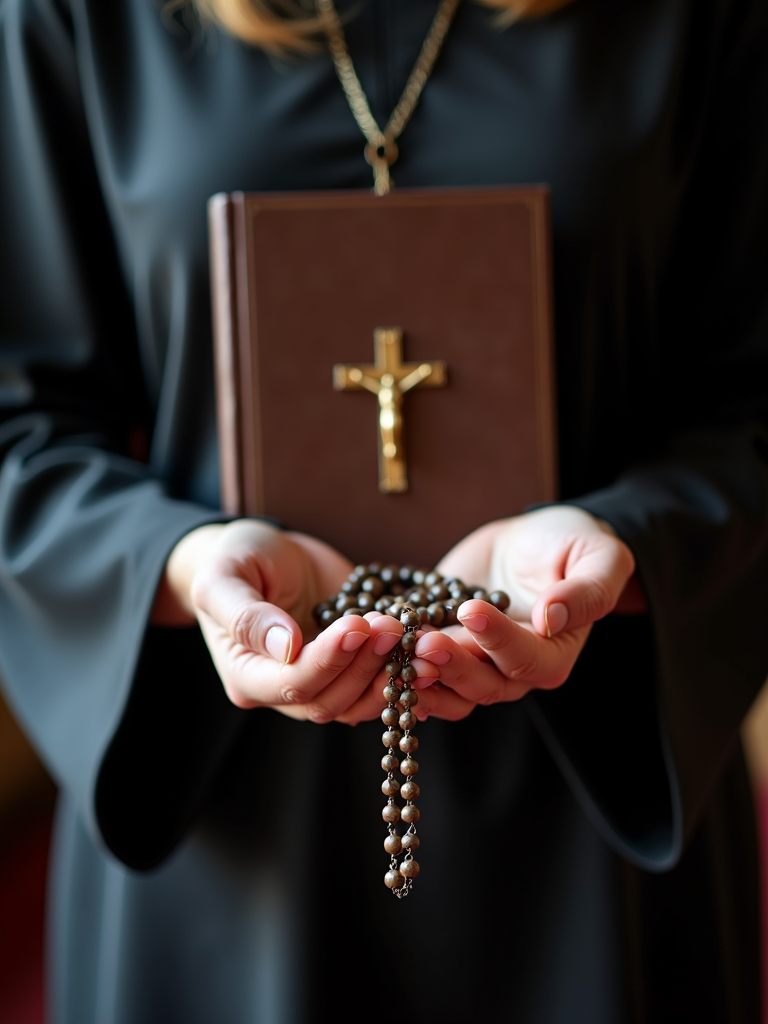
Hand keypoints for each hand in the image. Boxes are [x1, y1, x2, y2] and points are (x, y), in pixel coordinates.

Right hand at [153, 520, 404, 720]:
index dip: (328, 660)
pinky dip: (399, 671)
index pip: (292, 684)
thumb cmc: (235, 559)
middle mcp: (281, 691)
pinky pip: (375, 687)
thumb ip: (246, 615)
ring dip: (386, 672)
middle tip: (389, 624)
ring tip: (402, 629)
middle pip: (328, 701)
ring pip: (356, 704)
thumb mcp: (224, 577)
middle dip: (364, 664)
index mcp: (246, 675)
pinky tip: (415, 645)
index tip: (356, 625)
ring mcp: (319, 682)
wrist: (264, 551)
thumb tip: (287, 647)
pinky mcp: (347, 669)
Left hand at [395, 506, 637, 715]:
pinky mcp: (444, 649)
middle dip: (451, 667)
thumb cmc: (572, 544)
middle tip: (424, 641)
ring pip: (448, 691)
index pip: (527, 661)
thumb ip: (588, 589)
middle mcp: (514, 670)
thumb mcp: (598, 556)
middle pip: (483, 686)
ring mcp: (475, 663)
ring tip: (397, 652)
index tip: (472, 609)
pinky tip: (378, 655)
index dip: (499, 641)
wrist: (531, 539)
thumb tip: (554, 616)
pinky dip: (399, 671)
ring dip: (421, 679)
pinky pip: (422, 674)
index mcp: (555, 652)